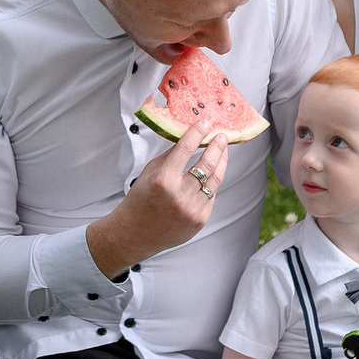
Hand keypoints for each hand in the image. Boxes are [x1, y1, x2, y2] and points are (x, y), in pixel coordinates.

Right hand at [84, 118, 231, 276]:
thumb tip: (191, 138)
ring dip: (221, 162)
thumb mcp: (149, 172)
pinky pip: (211, 196)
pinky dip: (212, 183)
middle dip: (218, 146)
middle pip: (208, 163)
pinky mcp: (199, 220)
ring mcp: (192, 209)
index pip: (187, 148)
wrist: (135, 234)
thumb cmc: (140, 200)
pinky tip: (211, 174)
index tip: (206, 123)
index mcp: (163, 180)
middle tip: (222, 136)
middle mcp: (180, 195)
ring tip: (223, 152)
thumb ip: (171, 156)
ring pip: (215, 180)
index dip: (199, 132)